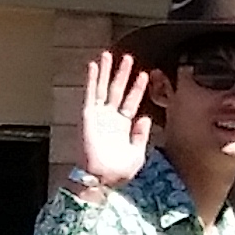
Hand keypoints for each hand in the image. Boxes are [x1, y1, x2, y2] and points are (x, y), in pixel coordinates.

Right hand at [72, 49, 153, 189]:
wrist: (100, 179)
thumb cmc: (117, 172)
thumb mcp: (137, 153)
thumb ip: (142, 135)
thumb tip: (146, 118)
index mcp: (122, 127)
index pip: (132, 102)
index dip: (138, 88)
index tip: (145, 74)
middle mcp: (110, 118)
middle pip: (118, 90)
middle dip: (123, 74)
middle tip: (129, 58)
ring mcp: (99, 116)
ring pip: (103, 88)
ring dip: (106, 71)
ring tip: (109, 54)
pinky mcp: (89, 116)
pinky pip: (90, 94)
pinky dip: (91, 80)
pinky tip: (93, 66)